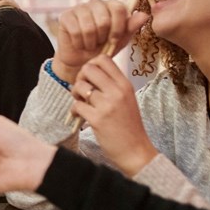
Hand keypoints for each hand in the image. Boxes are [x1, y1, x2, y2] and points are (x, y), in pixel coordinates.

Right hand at [52, 0, 148, 82]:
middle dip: (103, 37)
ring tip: (90, 45)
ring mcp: (79, 8)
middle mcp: (96, 2)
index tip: (114, 40)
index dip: (118, 27)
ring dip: (91, 42)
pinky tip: (79, 44)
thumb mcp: (121, 40)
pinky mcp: (65, 16)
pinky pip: (75, 31)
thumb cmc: (103, 48)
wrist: (82, 60)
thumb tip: (144, 15)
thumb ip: (131, 27)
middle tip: (100, 43)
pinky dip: (79, 43)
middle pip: (104, 19)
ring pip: (89, 27)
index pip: (119, 8)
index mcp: (112, 5)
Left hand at [69, 55, 156, 175]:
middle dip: (81, 77)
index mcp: (125, 85)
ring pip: (79, 86)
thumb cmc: (128, 125)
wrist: (135, 150)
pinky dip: (75, 110)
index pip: (104, 59)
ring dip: (75, 94)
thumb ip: (111, 85)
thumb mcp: (126, 99)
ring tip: (82, 103)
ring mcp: (107, 105)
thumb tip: (89, 71)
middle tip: (83, 89)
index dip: (91, 64)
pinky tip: (81, 115)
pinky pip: (76, 105)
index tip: (90, 76)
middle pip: (89, 68)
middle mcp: (117, 92)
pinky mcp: (97, 119)